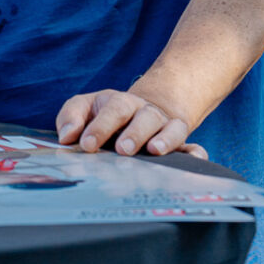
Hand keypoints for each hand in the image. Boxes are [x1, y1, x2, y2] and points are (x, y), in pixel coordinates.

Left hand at [57, 87, 206, 157]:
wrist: (140, 110)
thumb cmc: (106, 113)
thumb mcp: (85, 107)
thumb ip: (71, 116)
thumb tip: (66, 136)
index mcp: (121, 103)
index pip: (112, 110)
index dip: (100, 126)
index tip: (87, 144)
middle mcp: (146, 113)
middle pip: (144, 117)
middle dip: (134, 133)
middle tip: (122, 149)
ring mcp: (165, 127)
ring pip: (171, 128)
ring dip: (165, 139)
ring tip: (154, 151)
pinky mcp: (181, 143)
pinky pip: (193, 147)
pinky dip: (196, 153)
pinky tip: (194, 160)